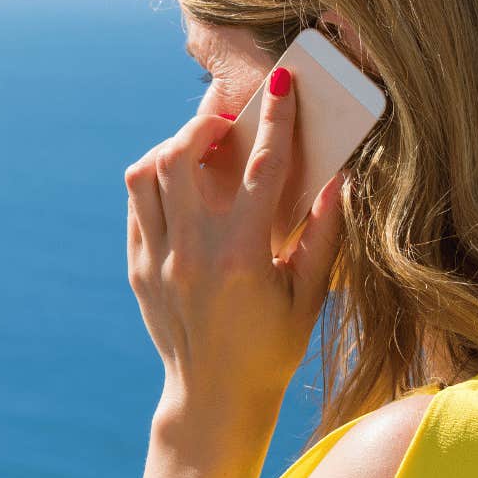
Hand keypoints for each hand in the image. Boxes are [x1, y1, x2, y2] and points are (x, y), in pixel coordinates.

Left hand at [124, 66, 344, 414]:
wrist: (214, 397)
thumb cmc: (273, 348)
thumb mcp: (310, 295)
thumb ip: (324, 235)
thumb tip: (339, 178)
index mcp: (242, 255)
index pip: (261, 167)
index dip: (275, 117)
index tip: (281, 80)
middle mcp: (192, 251)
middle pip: (182, 155)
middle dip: (205, 121)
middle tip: (228, 116)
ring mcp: (157, 259)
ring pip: (146, 174)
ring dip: (172, 148)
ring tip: (201, 147)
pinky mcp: (138, 267)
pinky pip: (137, 204)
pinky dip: (157, 182)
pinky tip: (182, 184)